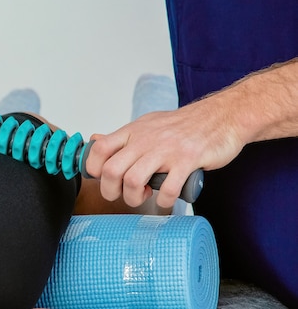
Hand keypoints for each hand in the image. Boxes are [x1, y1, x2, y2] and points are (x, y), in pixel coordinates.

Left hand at [84, 95, 244, 207]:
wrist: (222, 116)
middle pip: (112, 170)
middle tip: (122, 195)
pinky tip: (165, 199)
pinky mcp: (188, 161)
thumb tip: (95, 141)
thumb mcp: (147, 125)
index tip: (103, 180)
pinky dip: (162, 201)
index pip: (99, 149)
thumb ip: (123, 137)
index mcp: (133, 131)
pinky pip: (168, 189)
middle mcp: (146, 139)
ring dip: (134, 198)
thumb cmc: (183, 126)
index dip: (94, 169)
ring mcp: (167, 150)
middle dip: (111, 191)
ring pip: (133, 181)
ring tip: (144, 197)